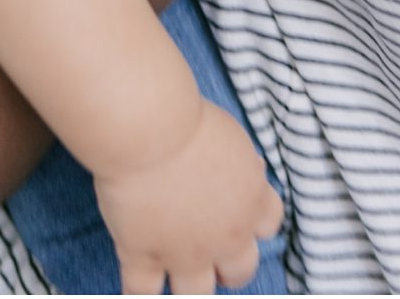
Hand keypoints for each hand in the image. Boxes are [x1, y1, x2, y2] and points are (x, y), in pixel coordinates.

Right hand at [94, 101, 284, 294]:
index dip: (251, 220)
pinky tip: (132, 291)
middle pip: (240, 270)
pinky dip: (136, 294)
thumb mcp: (230, 134)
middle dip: (227, 264)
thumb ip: (240, 161)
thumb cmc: (186, 118)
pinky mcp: (143, 254)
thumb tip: (251, 168)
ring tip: (173, 275)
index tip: (235, 210)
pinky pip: (140, 291)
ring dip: (189, 286)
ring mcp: (185, 251)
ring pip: (196, 292)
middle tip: (207, 250)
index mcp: (251, 199)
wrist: (149, 130)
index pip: (268, 223)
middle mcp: (226, 235)